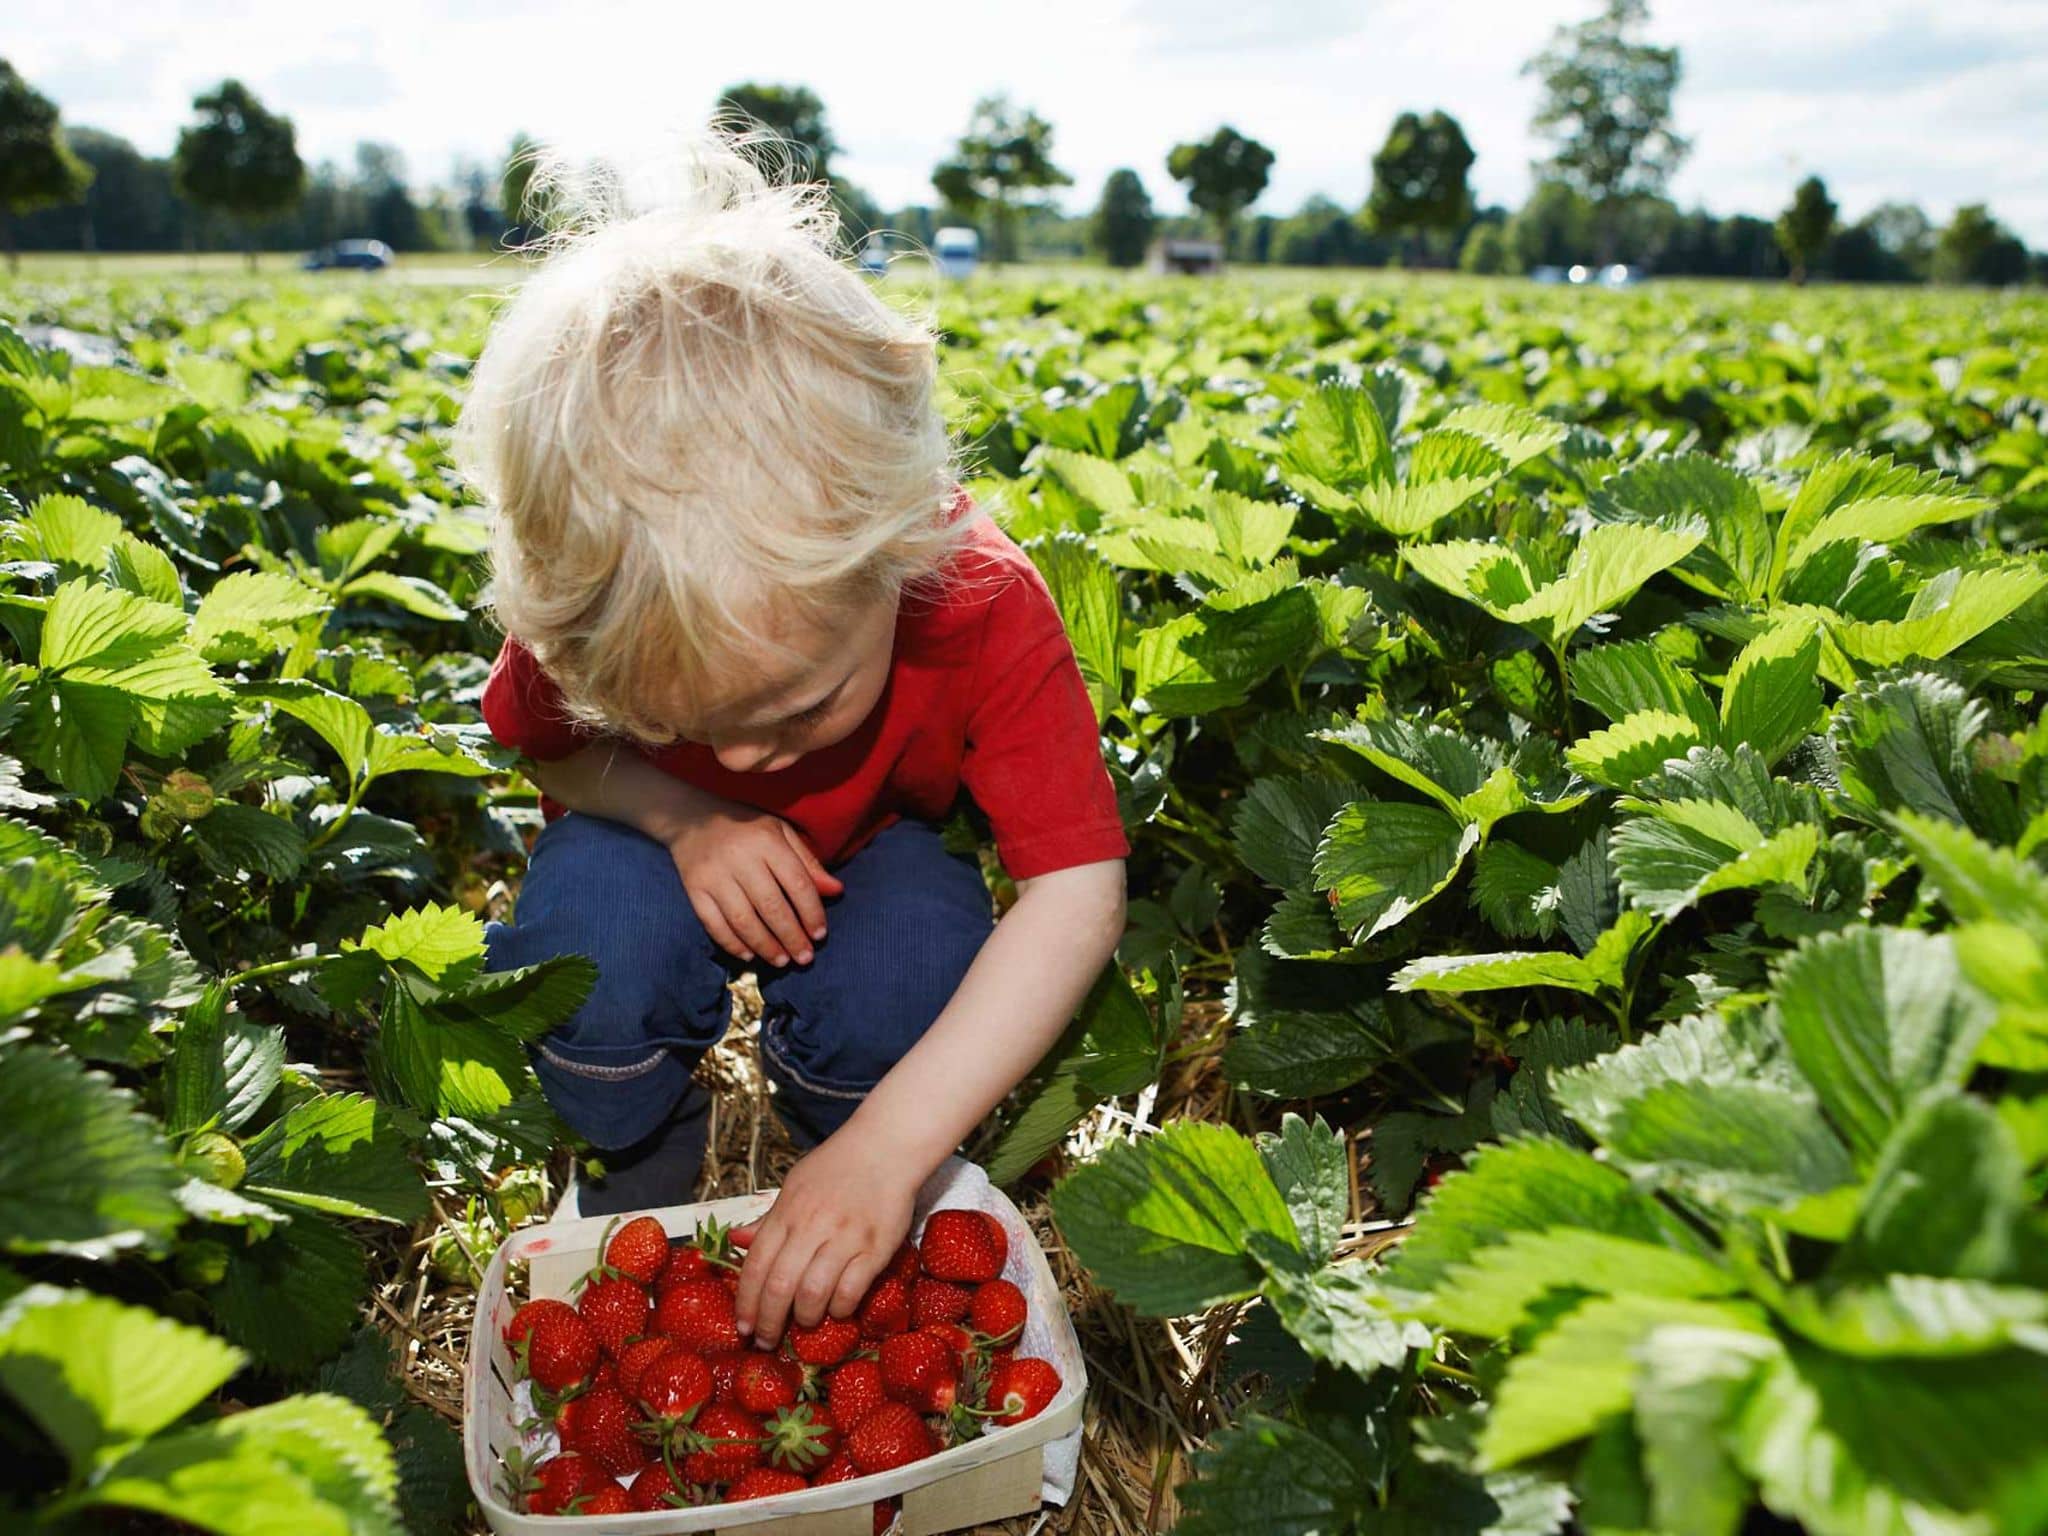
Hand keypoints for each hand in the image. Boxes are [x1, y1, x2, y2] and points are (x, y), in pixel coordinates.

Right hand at [665, 797, 843, 966]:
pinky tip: (749, 955)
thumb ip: (808, 863)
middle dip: (791, 937)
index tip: (820, 935)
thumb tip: (836, 891)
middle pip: (771, 907)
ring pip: (743, 920)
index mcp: (767, 841)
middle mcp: (740, 858)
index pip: (797, 883)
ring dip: (765, 946)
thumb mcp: (781, 833)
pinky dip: (732, 944)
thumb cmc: (746, 828)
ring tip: (782, 961)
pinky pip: (714, 923)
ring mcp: (714, 875)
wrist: (691, 818)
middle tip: (805, 958)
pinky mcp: (694, 889)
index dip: (812, 913)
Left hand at [731, 1125, 915, 1348]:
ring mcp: (845, 1238)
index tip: (743, 1327)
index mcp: (787, 1211)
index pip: (756, 1265)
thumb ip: (769, 1218)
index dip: (746, 1302)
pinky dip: (840, 1308)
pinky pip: (851, 1290)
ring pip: (813, 1293)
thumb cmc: (837, 1167)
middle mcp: (812, 1226)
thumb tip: (735, 1239)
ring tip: (805, 1322)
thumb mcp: (794, 1185)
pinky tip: (837, 1310)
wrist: (886, 1147)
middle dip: (769, 1322)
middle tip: (767, 1341)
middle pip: (780, 1286)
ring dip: (805, 1317)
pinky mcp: (876, 1249)